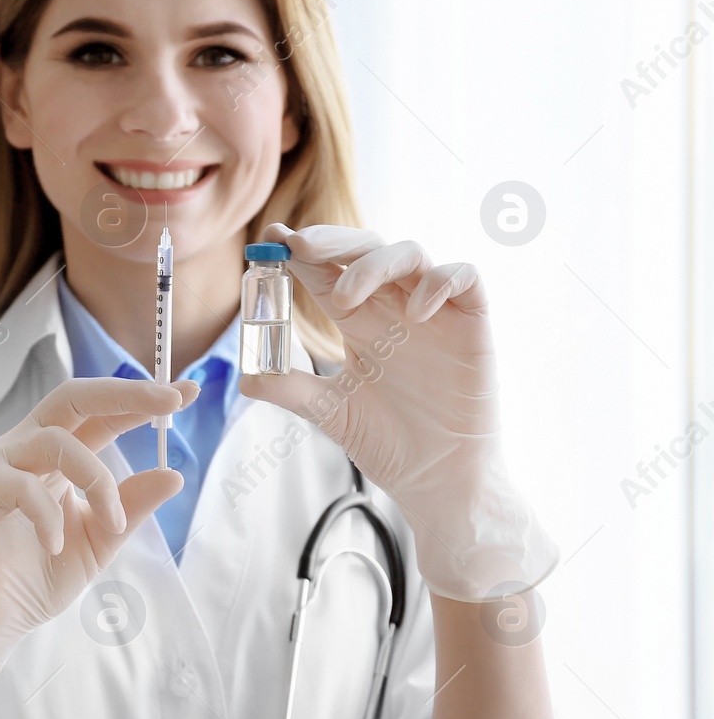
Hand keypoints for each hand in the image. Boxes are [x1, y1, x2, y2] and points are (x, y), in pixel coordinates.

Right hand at [0, 376, 198, 706]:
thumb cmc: (35, 581)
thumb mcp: (98, 542)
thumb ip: (129, 509)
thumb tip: (173, 475)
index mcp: (52, 459)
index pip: (98, 416)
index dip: (139, 400)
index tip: (188, 391)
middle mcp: (20, 449)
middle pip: (70, 398)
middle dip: (123, 394)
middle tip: (169, 402)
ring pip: (54, 441)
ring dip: (98, 480)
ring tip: (112, 523)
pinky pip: (20, 486)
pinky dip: (47, 516)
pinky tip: (54, 546)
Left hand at [238, 223, 557, 600]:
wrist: (436, 480)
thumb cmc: (389, 442)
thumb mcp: (330, 411)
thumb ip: (291, 389)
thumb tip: (245, 377)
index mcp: (359, 322)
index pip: (327, 272)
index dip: (301, 252)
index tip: (273, 238)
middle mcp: (394, 308)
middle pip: (365, 248)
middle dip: (331, 241)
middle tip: (299, 247)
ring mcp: (434, 312)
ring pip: (410, 254)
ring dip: (373, 265)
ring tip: (344, 299)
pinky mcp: (472, 324)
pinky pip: (464, 278)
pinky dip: (439, 282)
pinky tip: (415, 312)